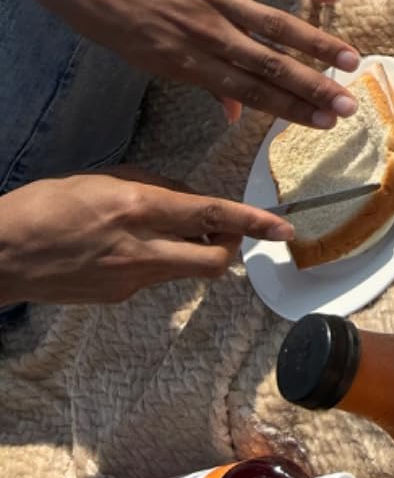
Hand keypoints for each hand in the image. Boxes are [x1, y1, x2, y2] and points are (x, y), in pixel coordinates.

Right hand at [0, 171, 294, 304]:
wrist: (1, 254)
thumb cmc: (48, 205)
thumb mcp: (106, 179)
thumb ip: (155, 187)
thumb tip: (190, 198)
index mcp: (139, 208)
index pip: (212, 216)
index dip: (253, 222)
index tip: (282, 228)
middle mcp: (141, 248)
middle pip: (213, 260)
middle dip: (233, 247)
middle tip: (234, 232)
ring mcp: (130, 280)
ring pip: (186, 269)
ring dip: (195, 252)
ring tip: (175, 230)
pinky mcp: (117, 298)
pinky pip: (155, 277)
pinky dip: (160, 260)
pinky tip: (131, 247)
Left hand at [22, 0, 360, 127]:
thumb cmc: (115, 19)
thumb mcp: (149, 60)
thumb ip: (200, 83)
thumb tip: (235, 114)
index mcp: (190, 63)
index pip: (252, 91)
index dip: (291, 108)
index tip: (324, 121)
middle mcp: (208, 34)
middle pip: (271, 65)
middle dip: (314, 88)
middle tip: (349, 105)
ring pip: (277, 25)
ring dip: (318, 44)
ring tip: (350, 61)